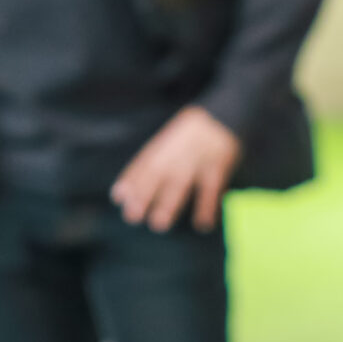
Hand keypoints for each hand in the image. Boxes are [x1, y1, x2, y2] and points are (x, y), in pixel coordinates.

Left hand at [112, 106, 242, 231]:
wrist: (224, 116)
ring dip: (169, 204)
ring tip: (158, 224)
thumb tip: (124, 191)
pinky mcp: (218, 166)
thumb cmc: (191, 135)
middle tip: (132, 216)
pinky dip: (207, 207)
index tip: (118, 197)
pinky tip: (202, 224)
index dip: (131, 180)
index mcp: (165, 145)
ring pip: (181, 182)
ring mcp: (198, 158)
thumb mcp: (169, 140)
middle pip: (158, 173)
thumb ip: (151, 162)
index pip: (144, 162)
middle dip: (144, 194)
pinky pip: (211, 189)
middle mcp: (178, 151)